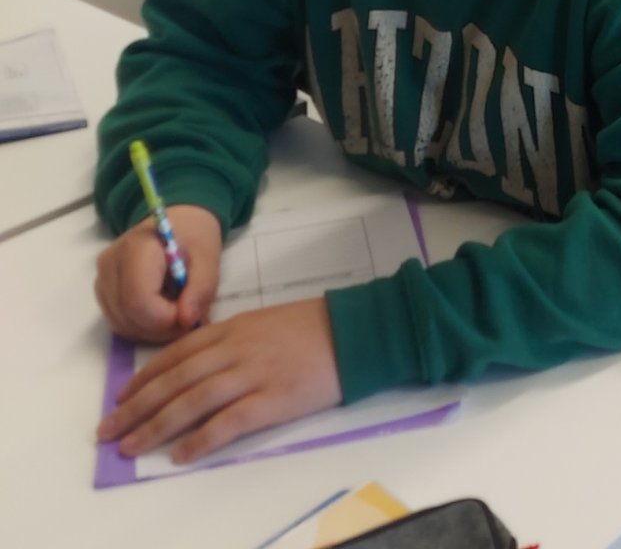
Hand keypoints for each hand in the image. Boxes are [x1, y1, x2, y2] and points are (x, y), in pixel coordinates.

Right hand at [95, 205, 222, 342]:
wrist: (177, 221)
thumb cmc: (193, 236)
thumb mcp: (208, 256)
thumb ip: (202, 287)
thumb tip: (187, 320)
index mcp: (135, 249)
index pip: (138, 300)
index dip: (165, 318)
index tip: (190, 314)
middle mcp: (109, 266)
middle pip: (128, 317)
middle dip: (162, 328)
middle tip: (188, 318)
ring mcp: (102, 280)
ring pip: (122, 324)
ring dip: (153, 330)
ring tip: (178, 312)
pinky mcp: (102, 292)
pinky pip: (119, 322)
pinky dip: (143, 326)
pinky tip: (163, 311)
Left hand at [97, 297, 342, 464]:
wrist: (356, 331)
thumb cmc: (313, 326)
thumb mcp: (266, 321)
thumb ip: (232, 339)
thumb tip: (198, 364)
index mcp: (234, 327)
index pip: (176, 353)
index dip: (144, 377)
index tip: (121, 397)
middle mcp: (236, 349)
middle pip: (176, 380)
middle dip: (136, 406)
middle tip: (108, 430)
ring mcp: (254, 374)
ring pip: (193, 401)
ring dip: (157, 426)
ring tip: (132, 447)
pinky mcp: (274, 399)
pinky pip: (229, 422)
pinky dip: (201, 439)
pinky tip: (181, 455)